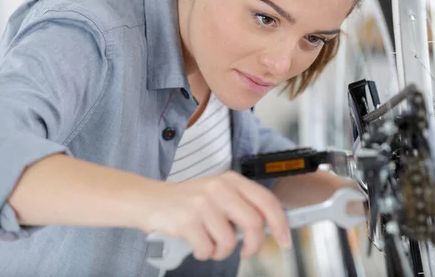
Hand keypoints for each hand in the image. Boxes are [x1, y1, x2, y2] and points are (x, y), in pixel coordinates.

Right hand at [143, 171, 290, 260]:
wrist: (149, 200)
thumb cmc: (186, 202)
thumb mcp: (217, 194)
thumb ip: (241, 206)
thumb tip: (269, 227)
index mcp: (231, 180)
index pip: (266, 200)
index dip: (280, 223)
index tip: (285, 240)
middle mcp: (220, 188)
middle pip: (253, 223)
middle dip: (253, 245)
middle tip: (246, 251)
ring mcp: (203, 203)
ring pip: (229, 241)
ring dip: (221, 251)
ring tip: (210, 243)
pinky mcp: (188, 220)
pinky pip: (208, 249)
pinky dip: (204, 253)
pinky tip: (196, 244)